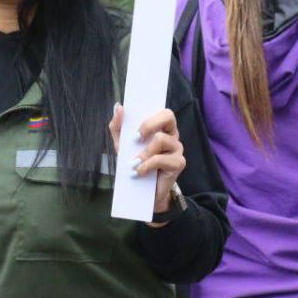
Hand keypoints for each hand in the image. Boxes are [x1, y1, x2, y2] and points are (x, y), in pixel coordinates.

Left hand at [109, 104, 184, 225]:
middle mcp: (172, 134)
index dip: (150, 114)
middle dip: (149, 124)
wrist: (142, 191)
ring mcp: (177, 148)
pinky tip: (139, 172)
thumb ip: (118, 125)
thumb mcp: (122, 144)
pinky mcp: (179, 163)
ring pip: (161, 139)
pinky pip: (160, 159)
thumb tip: (118, 106)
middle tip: (136, 138)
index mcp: (161, 127)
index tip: (135, 126)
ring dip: (144, 152)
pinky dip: (146, 165)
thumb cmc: (135, 163)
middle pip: (168, 116)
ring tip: (134, 163)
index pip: (163, 111)